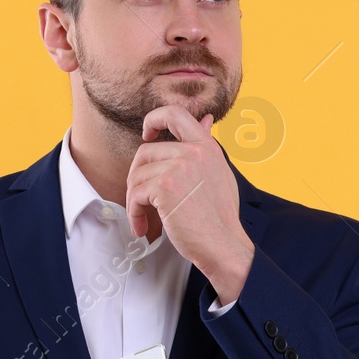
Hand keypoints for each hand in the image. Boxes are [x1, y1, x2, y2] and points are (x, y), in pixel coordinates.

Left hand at [127, 105, 253, 303]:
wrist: (224, 245)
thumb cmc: (221, 217)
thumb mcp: (220, 173)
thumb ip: (207, 146)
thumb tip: (205, 119)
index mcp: (207, 147)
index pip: (175, 113)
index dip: (154, 119)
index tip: (147, 134)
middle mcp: (194, 152)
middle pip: (145, 151)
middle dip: (137, 176)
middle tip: (141, 197)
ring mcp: (179, 168)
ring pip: (137, 175)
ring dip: (134, 200)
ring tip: (144, 218)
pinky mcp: (164, 187)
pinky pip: (135, 194)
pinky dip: (134, 213)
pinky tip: (143, 226)